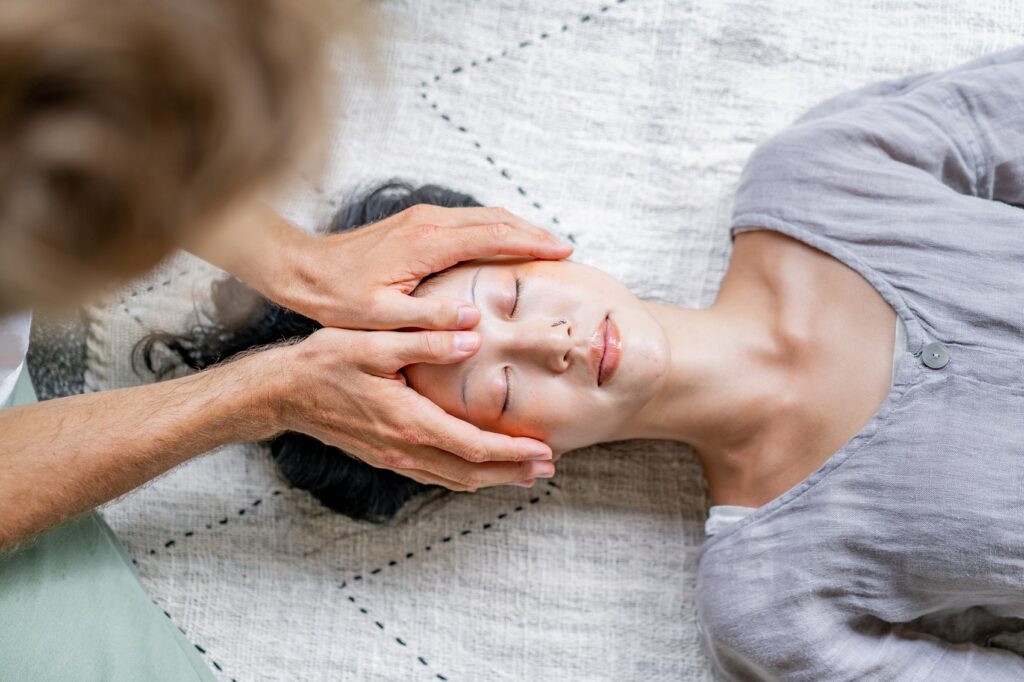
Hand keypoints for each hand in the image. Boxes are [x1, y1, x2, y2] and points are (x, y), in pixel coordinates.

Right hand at [269, 327, 555, 489]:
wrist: (281, 392)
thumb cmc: (324, 363)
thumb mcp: (374, 342)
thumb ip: (425, 340)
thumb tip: (472, 337)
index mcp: (408, 422)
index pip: (472, 446)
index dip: (512, 452)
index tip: (543, 450)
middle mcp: (404, 449)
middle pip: (470, 472)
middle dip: (512, 472)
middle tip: (547, 468)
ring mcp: (394, 458)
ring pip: (454, 478)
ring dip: (493, 478)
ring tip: (525, 472)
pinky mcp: (386, 456)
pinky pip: (436, 474)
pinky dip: (465, 474)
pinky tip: (479, 466)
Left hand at [279, 204, 571, 329]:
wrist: (300, 268)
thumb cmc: (337, 297)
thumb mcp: (383, 318)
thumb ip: (430, 319)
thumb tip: (474, 318)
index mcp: (427, 243)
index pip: (494, 237)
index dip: (532, 244)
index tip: (562, 252)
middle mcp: (428, 222)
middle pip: (495, 219)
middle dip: (533, 232)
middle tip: (564, 248)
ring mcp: (421, 218)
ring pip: (482, 215)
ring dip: (515, 228)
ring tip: (542, 245)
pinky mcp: (414, 222)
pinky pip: (466, 219)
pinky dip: (493, 228)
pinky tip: (501, 243)